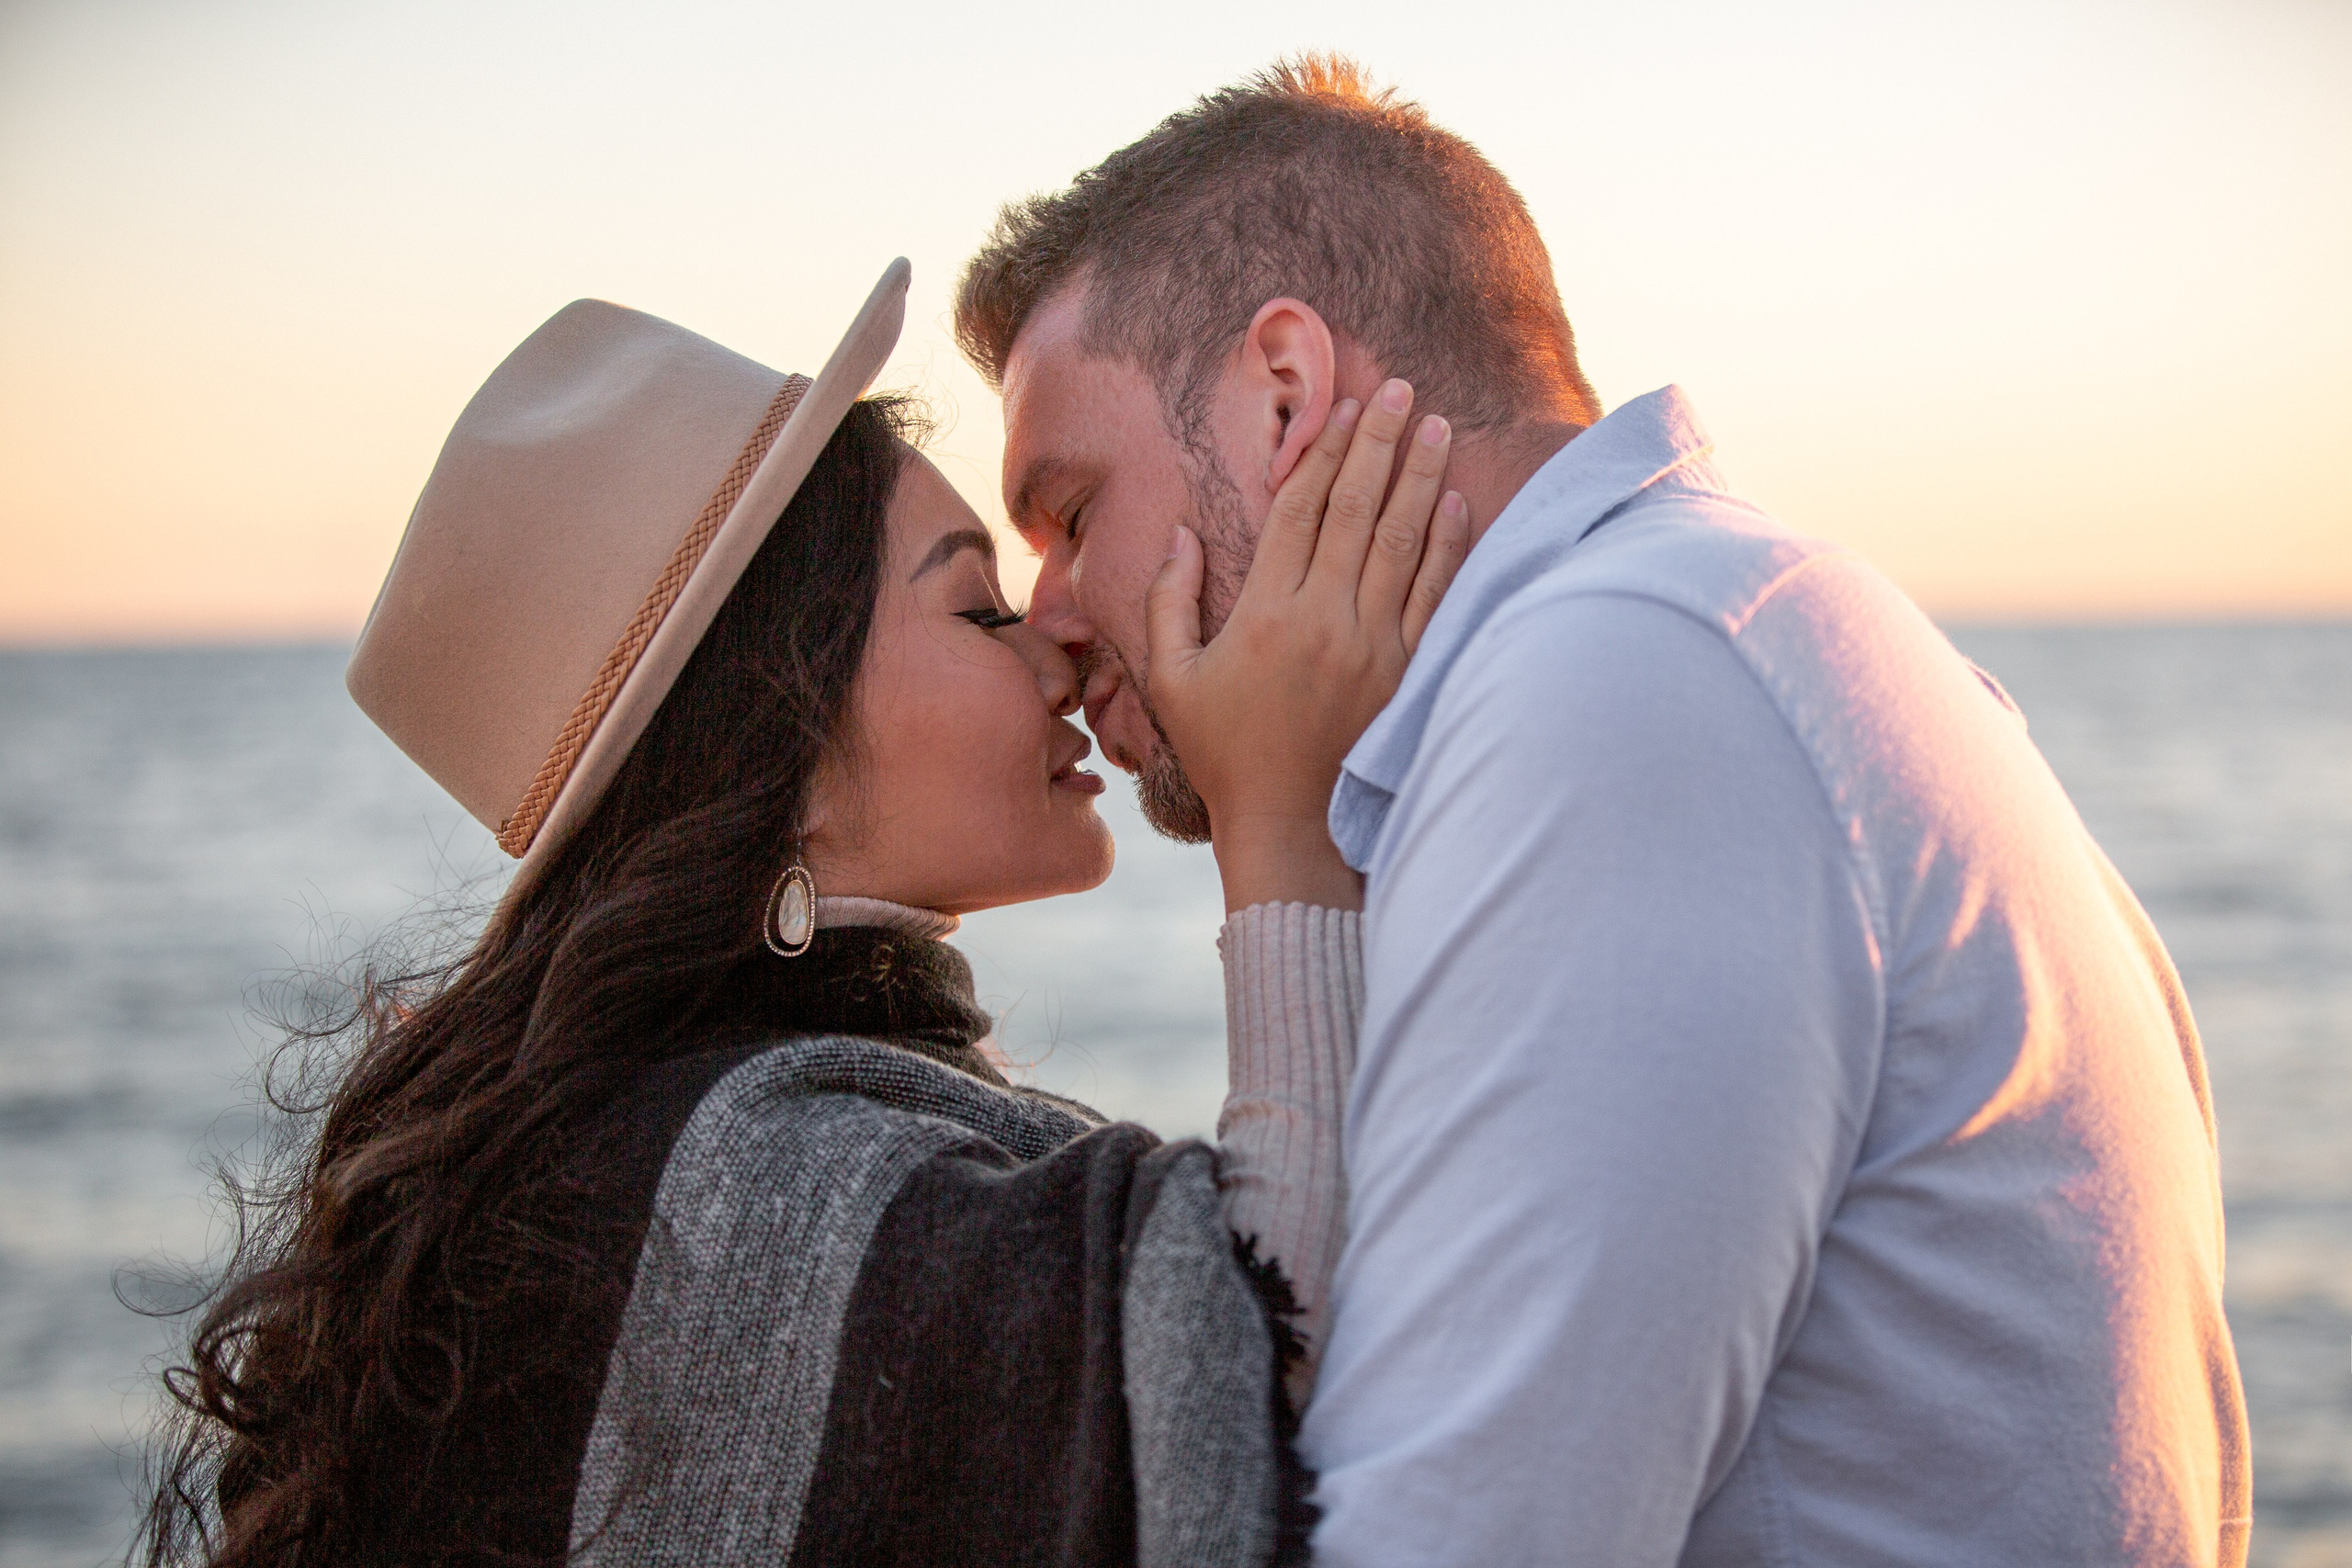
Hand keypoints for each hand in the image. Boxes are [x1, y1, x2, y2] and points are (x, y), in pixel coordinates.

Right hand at [1146, 378, 1470, 911]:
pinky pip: (1432, 597)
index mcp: (1265, 613)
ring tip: (1439, 426)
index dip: (1324, 452)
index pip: (1301, 510)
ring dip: (1421, 478)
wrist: (1292, 829)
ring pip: (1401, 542)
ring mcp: (1373, 647)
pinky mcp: (1407, 675)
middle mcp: (1325, 620)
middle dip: (1381, 443)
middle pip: (1357, 510)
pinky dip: (1446, 547)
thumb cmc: (1225, 755)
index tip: (1345, 409)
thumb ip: (1170, 600)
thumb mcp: (1171, 679)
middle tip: (1405, 391)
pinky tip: (1455, 504)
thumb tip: (1182, 531)